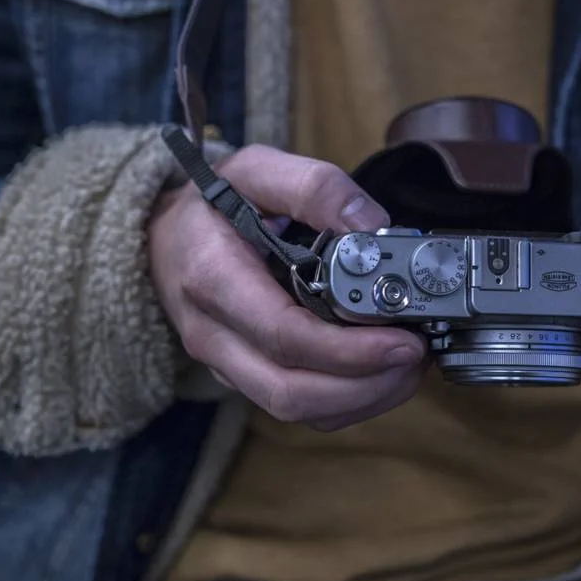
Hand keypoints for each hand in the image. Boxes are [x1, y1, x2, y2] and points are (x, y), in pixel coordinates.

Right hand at [147, 144, 427, 429]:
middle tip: (417, 354)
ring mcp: (227, 365)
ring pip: (298, 411)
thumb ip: (313, 186)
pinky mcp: (244, 379)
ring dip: (364, 399)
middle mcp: (214, 335)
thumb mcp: (254, 169)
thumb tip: (372, 225)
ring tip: (409, 364)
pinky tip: (383, 373)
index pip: (284, 335)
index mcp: (213, 279)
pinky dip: (348, 401)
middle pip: (292, 392)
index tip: (404, 340)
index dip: (350, 350)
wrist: (163, 239)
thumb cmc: (211, 205)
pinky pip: (299, 409)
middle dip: (367, 385)